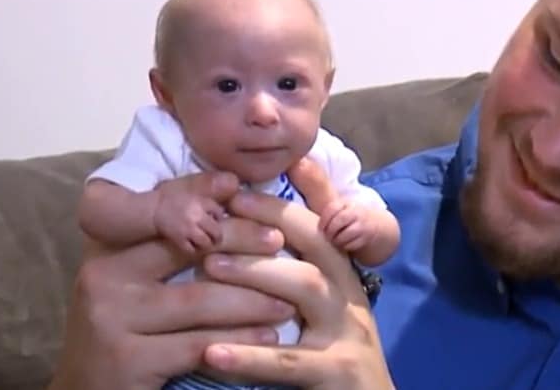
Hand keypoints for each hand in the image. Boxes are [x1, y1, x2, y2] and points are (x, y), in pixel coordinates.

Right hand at [47, 173, 296, 389]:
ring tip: (287, 300)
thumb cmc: (122, 328)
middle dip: (239, 240)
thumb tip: (225, 187)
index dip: (198, 193)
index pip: (159, 209)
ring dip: (252, 298)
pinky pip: (198, 344)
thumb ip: (167, 241)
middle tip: (279, 241)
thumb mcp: (134, 279)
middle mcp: (103, 276)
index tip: (240, 186)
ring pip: (199, 299)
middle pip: (185, 248)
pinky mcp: (127, 360)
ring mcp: (111, 318)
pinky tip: (268, 337)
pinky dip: (240, 339)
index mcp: (105, 248)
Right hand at [153, 172, 228, 254]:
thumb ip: (207, 197)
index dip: (218, 218)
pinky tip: (192, 246)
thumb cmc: (172, 197)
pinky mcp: (178, 239)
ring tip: (204, 243)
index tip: (215, 220)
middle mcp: (197, 215)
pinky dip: (194, 250)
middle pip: (217, 232)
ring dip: (206, 244)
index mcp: (202, 201)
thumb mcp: (192, 190)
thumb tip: (225, 198)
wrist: (154, 208)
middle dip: (216, 236)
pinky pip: (192, 250)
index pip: (219, 213)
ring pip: (206, 243)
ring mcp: (188, 228)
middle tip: (214, 238)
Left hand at [200, 158, 393, 389]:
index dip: (280, 204)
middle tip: (216, 216)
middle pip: (317, 245)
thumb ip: (300, 267)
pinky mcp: (337, 373)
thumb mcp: (323, 308)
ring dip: (258, 271)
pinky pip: (289, 363)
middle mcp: (350, 297)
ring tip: (209, 265)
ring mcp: (347, 334)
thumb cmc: (336, 357)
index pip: (320, 226)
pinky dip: (250, 356)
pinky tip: (211, 352)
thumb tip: (272, 212)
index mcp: (345, 278)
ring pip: (307, 288)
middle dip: (269, 222)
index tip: (236, 189)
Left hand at [320, 199, 376, 252]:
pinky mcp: (367, 236)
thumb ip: (330, 212)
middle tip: (327, 236)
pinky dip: (346, 246)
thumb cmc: (350, 217)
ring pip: (346, 234)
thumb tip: (308, 223)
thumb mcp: (342, 209)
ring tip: (335, 241)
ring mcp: (363, 224)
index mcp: (347, 203)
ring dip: (337, 240)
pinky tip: (344, 244)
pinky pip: (353, 244)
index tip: (320, 229)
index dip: (324, 220)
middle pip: (339, 220)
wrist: (374, 223)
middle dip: (330, 231)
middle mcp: (356, 212)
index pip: (332, 208)